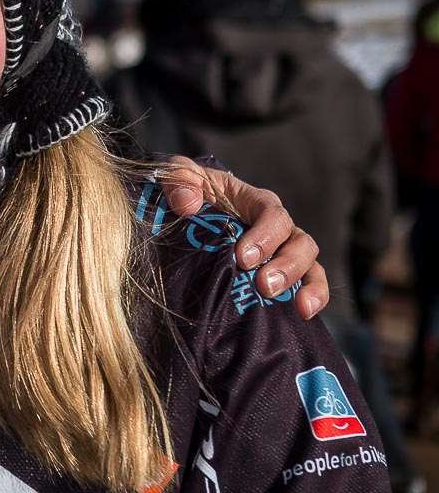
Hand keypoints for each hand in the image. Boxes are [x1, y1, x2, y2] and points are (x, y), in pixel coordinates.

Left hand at [156, 156, 326, 319]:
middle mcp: (276, 227)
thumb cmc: (187, 192)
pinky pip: (308, 285)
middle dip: (287, 266)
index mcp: (254, 201)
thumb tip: (188, 203)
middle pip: (299, 242)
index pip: (272, 214)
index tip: (243, 258)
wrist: (184, 217)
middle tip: (264, 285)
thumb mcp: (179, 177)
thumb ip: (180, 180)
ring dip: (307, 285)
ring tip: (299, 307)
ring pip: (310, 264)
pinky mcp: (279, 274)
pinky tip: (304, 315)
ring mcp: (281, 251)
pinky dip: (313, 298)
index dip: (264, 236)